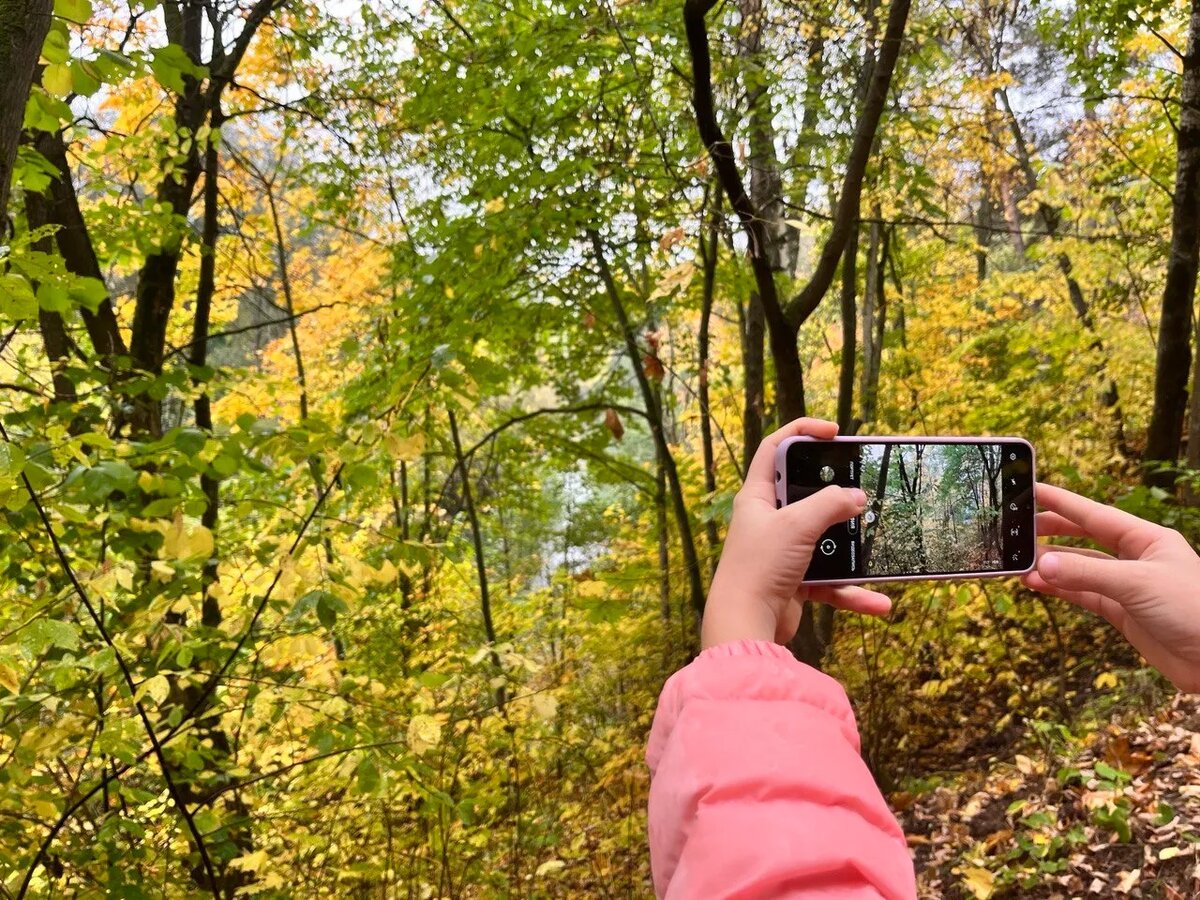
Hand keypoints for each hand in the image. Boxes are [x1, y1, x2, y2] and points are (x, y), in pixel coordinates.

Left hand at [701, 417, 890, 649]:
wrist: (745, 625)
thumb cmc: (760, 566)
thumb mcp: (797, 525)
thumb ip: (830, 504)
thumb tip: (856, 497)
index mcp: (756, 496)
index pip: (774, 448)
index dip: (801, 433)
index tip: (833, 432)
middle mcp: (767, 520)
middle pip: (805, 493)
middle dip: (835, 492)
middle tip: (862, 486)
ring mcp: (782, 550)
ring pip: (824, 538)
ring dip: (850, 547)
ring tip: (875, 544)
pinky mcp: (794, 580)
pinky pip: (830, 580)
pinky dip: (851, 590)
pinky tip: (878, 601)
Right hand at [1022, 482, 1199, 692]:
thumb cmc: (1194, 610)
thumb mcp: (1137, 584)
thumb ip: (1087, 573)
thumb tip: (1041, 566)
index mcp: (1147, 539)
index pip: (1095, 514)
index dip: (1062, 502)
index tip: (1030, 490)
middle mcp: (1136, 559)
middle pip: (1085, 538)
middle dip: (1052, 533)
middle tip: (1017, 529)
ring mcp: (1128, 587)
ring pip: (1080, 569)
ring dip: (1051, 567)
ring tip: (1020, 565)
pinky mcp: (1123, 614)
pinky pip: (1083, 595)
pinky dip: (1060, 590)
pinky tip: (1038, 585)